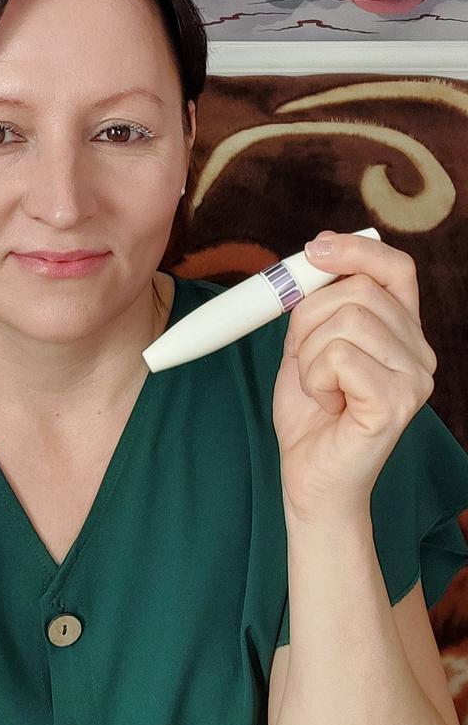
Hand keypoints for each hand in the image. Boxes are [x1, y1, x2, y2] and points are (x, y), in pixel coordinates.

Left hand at [273, 229, 437, 524]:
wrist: (311, 476)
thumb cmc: (311, 413)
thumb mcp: (307, 344)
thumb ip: (317, 303)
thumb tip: (319, 248)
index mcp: (401, 330)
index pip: (396, 268)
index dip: (356, 250)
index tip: (314, 249)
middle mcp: (419, 351)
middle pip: (356, 291)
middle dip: (309, 318)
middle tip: (306, 361)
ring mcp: (414, 377)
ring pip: (345, 320)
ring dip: (309, 354)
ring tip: (319, 388)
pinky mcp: (397, 402)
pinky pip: (339, 357)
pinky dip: (315, 378)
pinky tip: (327, 404)